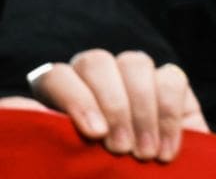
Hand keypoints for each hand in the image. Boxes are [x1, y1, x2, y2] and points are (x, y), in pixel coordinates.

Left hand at [26, 50, 207, 161]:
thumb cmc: (97, 178)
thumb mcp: (69, 161)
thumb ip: (54, 136)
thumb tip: (30, 114)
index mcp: (59, 96)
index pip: (57, 77)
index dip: (76, 100)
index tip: (95, 135)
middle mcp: (93, 78)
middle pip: (95, 62)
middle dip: (113, 105)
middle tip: (121, 148)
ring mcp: (133, 76)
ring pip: (134, 63)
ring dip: (142, 110)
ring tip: (144, 152)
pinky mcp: (170, 82)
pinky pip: (172, 77)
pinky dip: (169, 114)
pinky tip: (165, 148)